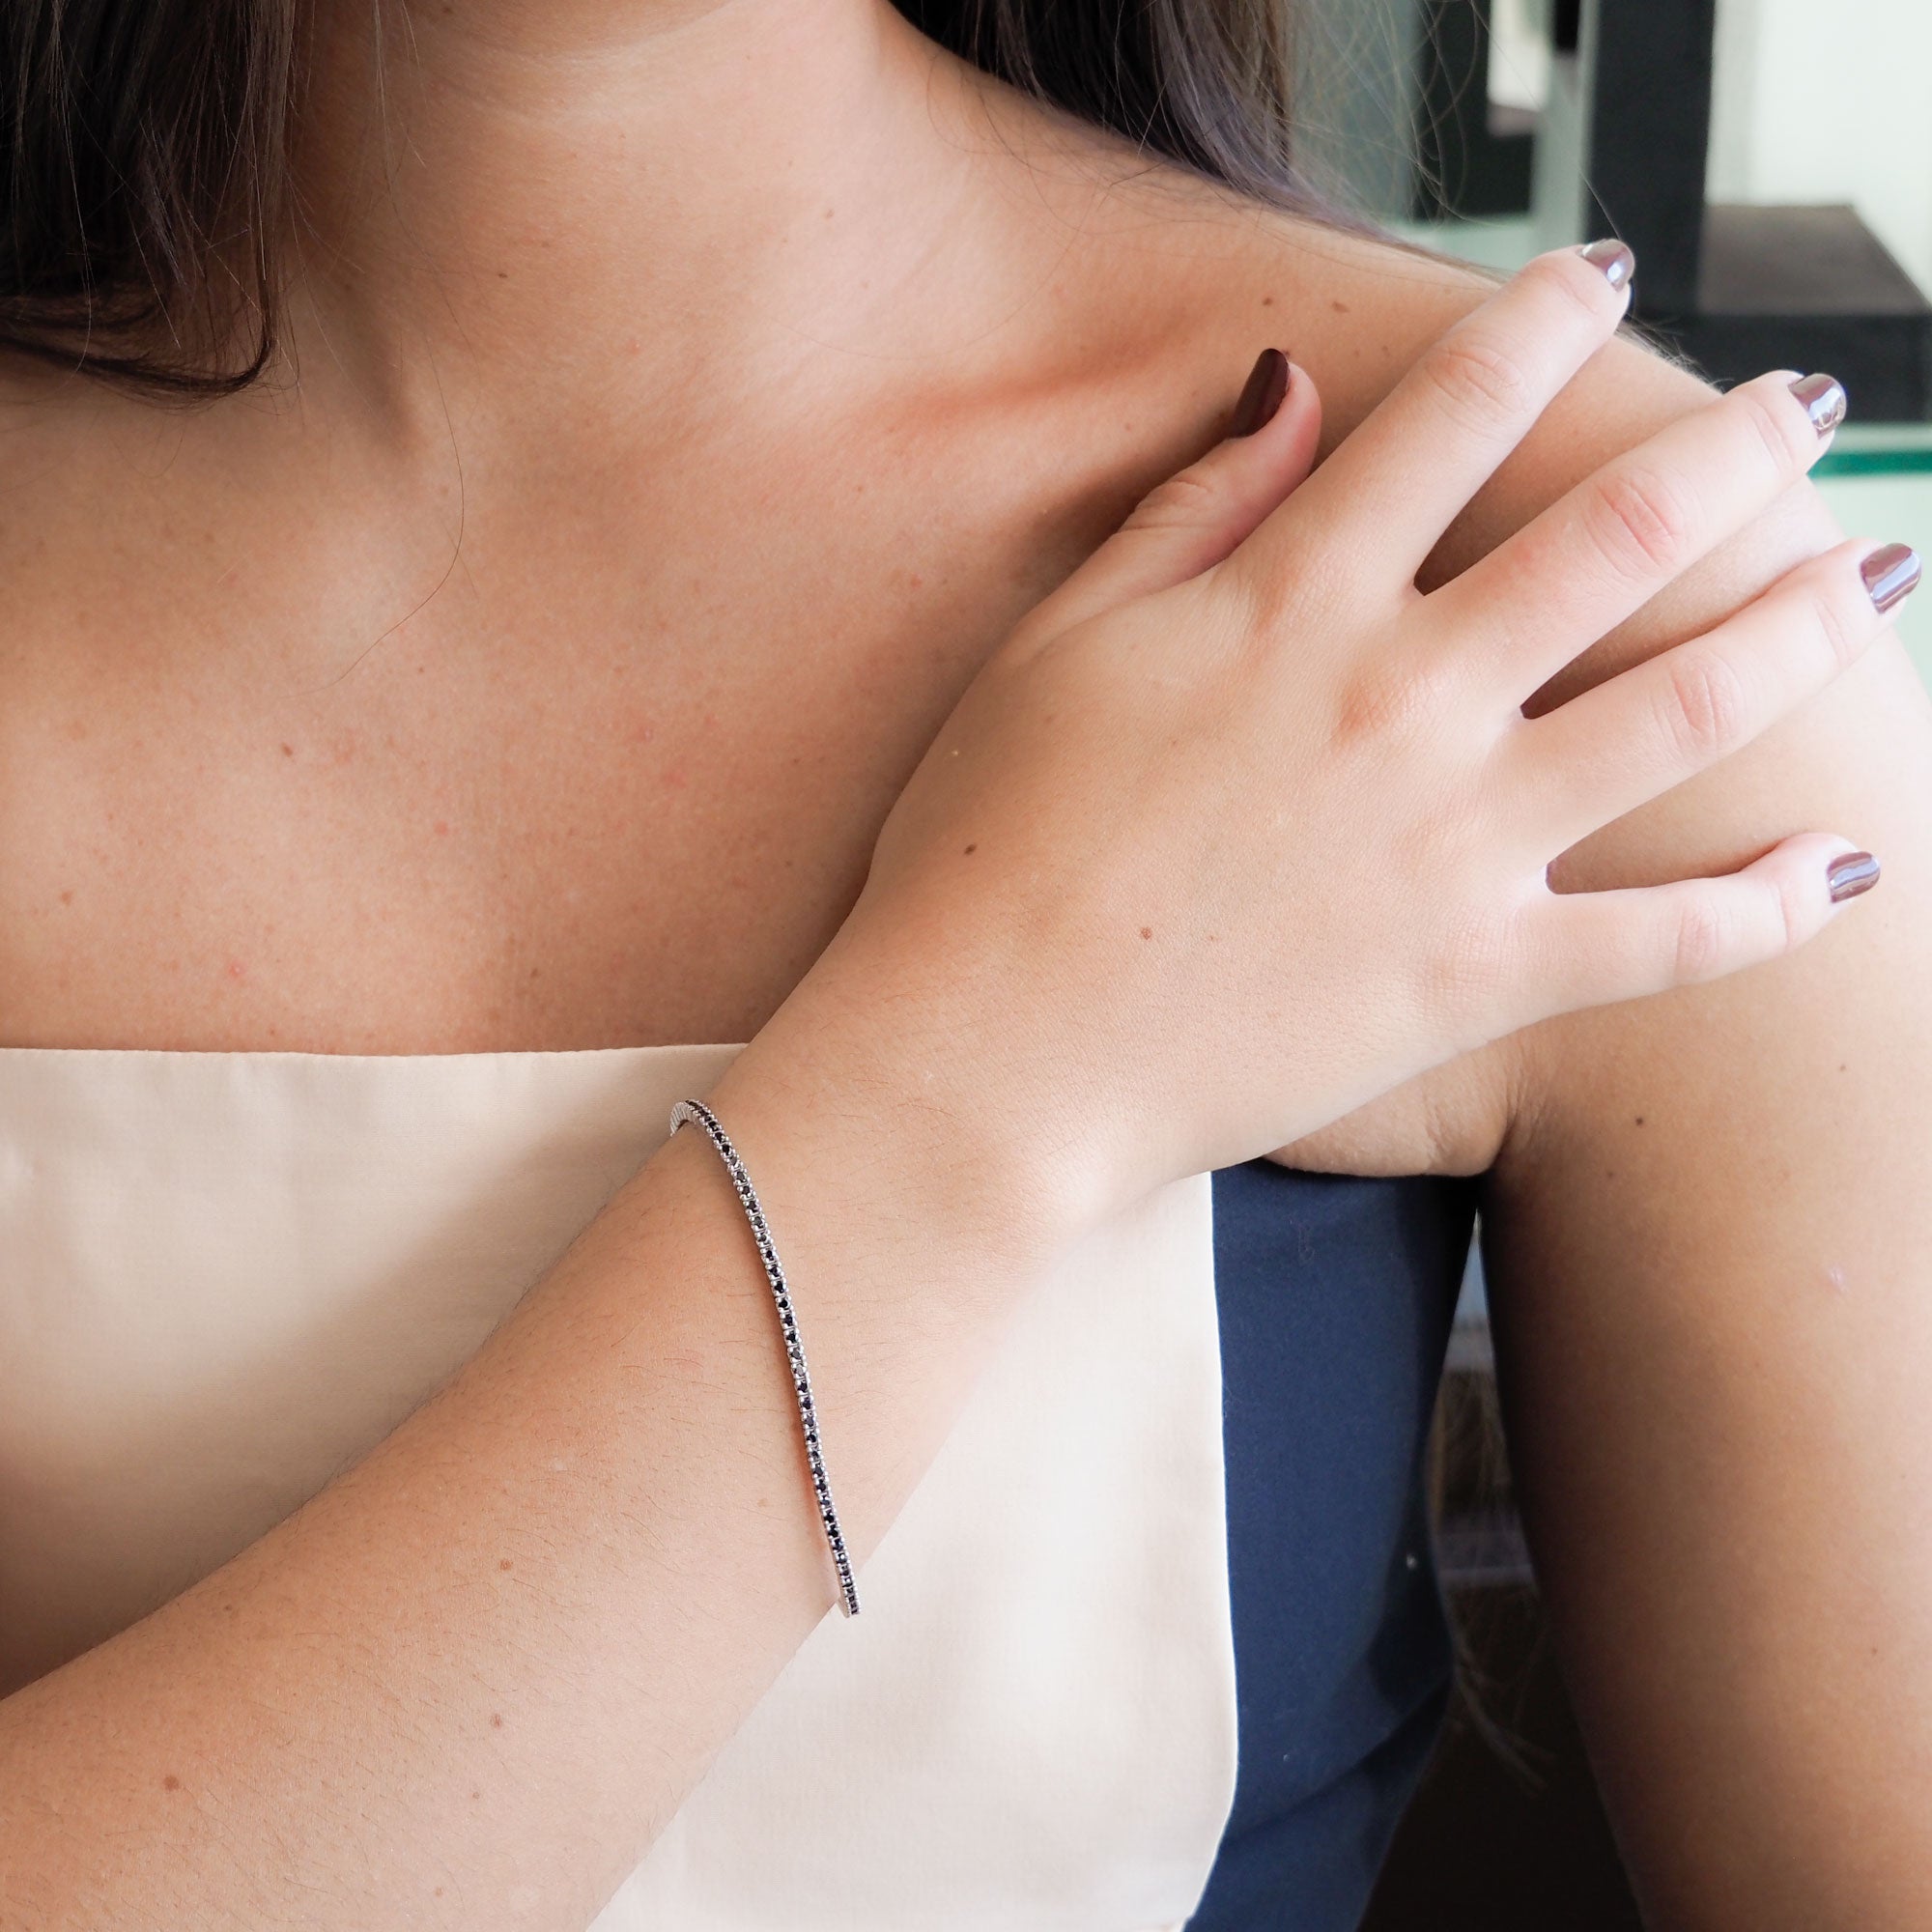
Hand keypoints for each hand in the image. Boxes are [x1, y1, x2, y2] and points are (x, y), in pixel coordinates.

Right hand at [793, 245, 1916, 1238]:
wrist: (987, 1060)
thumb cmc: (988, 845)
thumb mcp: (1062, 644)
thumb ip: (1189, 509)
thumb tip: (1289, 387)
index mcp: (1293, 605)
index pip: (1454, 415)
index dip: (1541, 320)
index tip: (1600, 275)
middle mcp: (1402, 702)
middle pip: (1619, 534)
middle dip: (1736, 448)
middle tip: (1808, 405)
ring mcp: (1457, 846)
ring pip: (1687, 709)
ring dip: (1802, 626)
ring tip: (1874, 574)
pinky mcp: (1478, 979)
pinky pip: (1670, 940)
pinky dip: (1772, 906)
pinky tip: (1848, 867)